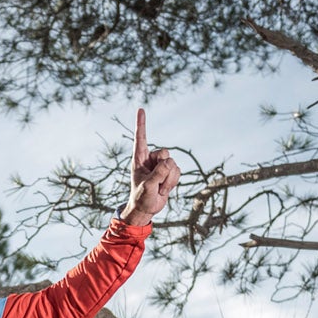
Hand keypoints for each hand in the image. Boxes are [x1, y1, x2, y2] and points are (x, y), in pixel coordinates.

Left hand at [121, 109, 179, 225]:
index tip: (140, 109)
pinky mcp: (169, 172)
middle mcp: (150, 159)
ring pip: (173, 163)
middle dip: (163, 168)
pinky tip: (164, 189)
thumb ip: (158, 174)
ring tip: (158, 188)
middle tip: (156, 182)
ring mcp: (160, 165)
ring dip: (168, 179)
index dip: (141, 124)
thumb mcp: (148, 187)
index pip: (141, 138)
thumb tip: (170, 162)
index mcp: (139, 159)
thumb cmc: (141, 197)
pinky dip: (173, 182)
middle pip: (164, 153)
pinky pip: (178, 171)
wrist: (146, 209)